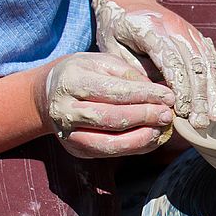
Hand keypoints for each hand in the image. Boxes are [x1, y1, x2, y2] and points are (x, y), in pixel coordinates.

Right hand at [36, 52, 175, 157]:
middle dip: (145, 117)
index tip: (168, 96)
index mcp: (70, 81)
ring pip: (111, 142)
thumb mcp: (100, 64)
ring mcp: (69, 134)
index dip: (144, 95)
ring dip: (143, 137)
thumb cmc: (82, 74)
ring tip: (163, 127)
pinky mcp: (77, 150)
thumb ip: (127, 75)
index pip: (113, 91)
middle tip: (168, 114)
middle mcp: (64, 110)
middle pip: (112, 118)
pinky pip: (111, 152)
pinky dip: (136, 147)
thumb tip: (158, 91)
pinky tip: (152, 137)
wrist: (47, 95)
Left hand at [91, 0, 215, 129]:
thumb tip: (157, 98)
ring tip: (215, 118)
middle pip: (194, 65)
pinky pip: (211, 61)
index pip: (172, 62)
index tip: (183, 113)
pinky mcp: (198, 37)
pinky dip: (215, 83)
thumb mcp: (114, 49)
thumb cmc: (117, 29)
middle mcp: (175, 27)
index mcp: (150, 28)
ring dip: (213, 94)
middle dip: (199, 98)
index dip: (181, 89)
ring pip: (207, 64)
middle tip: (200, 123)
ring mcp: (190, 31)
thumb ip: (134, 71)